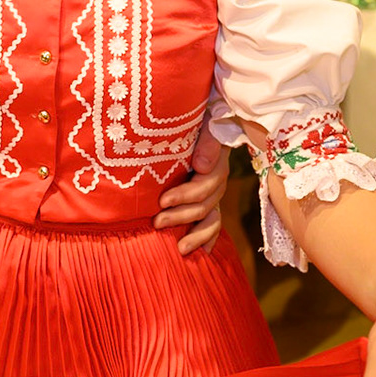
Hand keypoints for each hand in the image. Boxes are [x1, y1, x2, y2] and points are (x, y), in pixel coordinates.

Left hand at [154, 134, 228, 254]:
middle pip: (206, 203)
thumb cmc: (190, 122)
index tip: (162, 201)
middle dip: (182, 215)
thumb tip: (202, 166)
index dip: (186, 194)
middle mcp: (218, 180)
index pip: (207, 183)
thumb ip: (207, 141)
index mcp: (216, 161)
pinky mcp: (207, 202)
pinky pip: (213, 224)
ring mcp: (214, 193)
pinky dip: (208, 240)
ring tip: (178, 248)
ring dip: (196, 234)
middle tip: (157, 222)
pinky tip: (201, 254)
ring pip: (211, 218)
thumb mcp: (201, 124)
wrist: (194, 123)